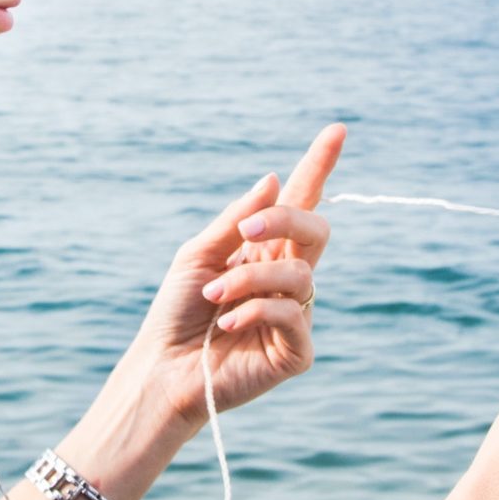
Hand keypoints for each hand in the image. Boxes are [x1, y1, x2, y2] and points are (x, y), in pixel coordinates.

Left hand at [128, 123, 346, 436]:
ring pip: (301, 273)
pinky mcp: (297, 351)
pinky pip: (292, 315)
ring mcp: (296, 314)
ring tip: (215, 296)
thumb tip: (274, 179)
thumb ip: (236, 219)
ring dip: (251, 279)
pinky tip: (229, 323)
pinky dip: (257, 310)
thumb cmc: (177, 312)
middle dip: (285, 220)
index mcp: (265, 250)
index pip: (299, 202)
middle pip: (315, 229)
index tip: (337, 130)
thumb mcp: (199, 255)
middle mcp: (287, 278)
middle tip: (246, 231)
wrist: (162, 369)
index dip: (319, 167)